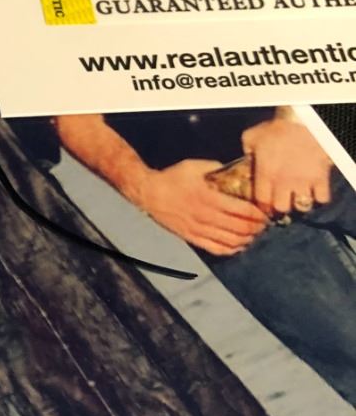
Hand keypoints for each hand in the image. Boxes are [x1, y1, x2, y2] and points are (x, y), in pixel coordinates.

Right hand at [137, 159, 268, 255]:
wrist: (149, 193)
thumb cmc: (172, 178)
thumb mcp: (196, 166)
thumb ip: (218, 170)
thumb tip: (236, 173)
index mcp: (208, 197)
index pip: (242, 210)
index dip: (259, 213)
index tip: (266, 211)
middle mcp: (205, 216)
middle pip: (240, 228)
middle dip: (257, 227)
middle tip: (265, 223)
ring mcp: (198, 229)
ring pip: (230, 241)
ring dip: (247, 239)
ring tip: (255, 234)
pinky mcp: (192, 237)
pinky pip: (216, 249)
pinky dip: (231, 249)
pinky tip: (239, 245)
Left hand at [241, 117, 331, 216]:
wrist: (304, 119)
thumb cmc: (277, 126)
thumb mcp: (252, 136)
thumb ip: (246, 150)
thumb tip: (245, 157)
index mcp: (265, 175)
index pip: (261, 202)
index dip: (264, 206)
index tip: (266, 204)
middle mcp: (283, 183)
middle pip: (281, 208)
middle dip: (282, 206)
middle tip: (284, 200)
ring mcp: (303, 182)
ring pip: (301, 207)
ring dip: (300, 203)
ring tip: (300, 197)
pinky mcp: (321, 178)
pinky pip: (322, 198)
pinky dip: (320, 197)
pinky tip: (316, 191)